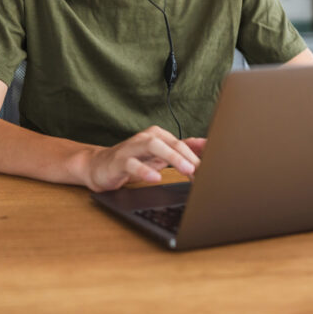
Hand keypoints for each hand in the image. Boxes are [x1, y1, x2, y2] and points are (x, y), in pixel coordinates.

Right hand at [86, 126, 203, 191]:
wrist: (100, 167)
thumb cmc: (133, 161)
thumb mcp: (159, 157)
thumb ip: (182, 151)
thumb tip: (206, 146)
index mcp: (158, 136)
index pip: (181, 143)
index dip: (198, 155)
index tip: (212, 167)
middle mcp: (145, 137)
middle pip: (170, 141)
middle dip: (188, 155)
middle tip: (202, 170)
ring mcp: (131, 148)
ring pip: (153, 145)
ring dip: (172, 157)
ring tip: (186, 170)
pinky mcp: (119, 161)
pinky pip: (132, 164)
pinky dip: (145, 170)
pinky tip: (156, 178)